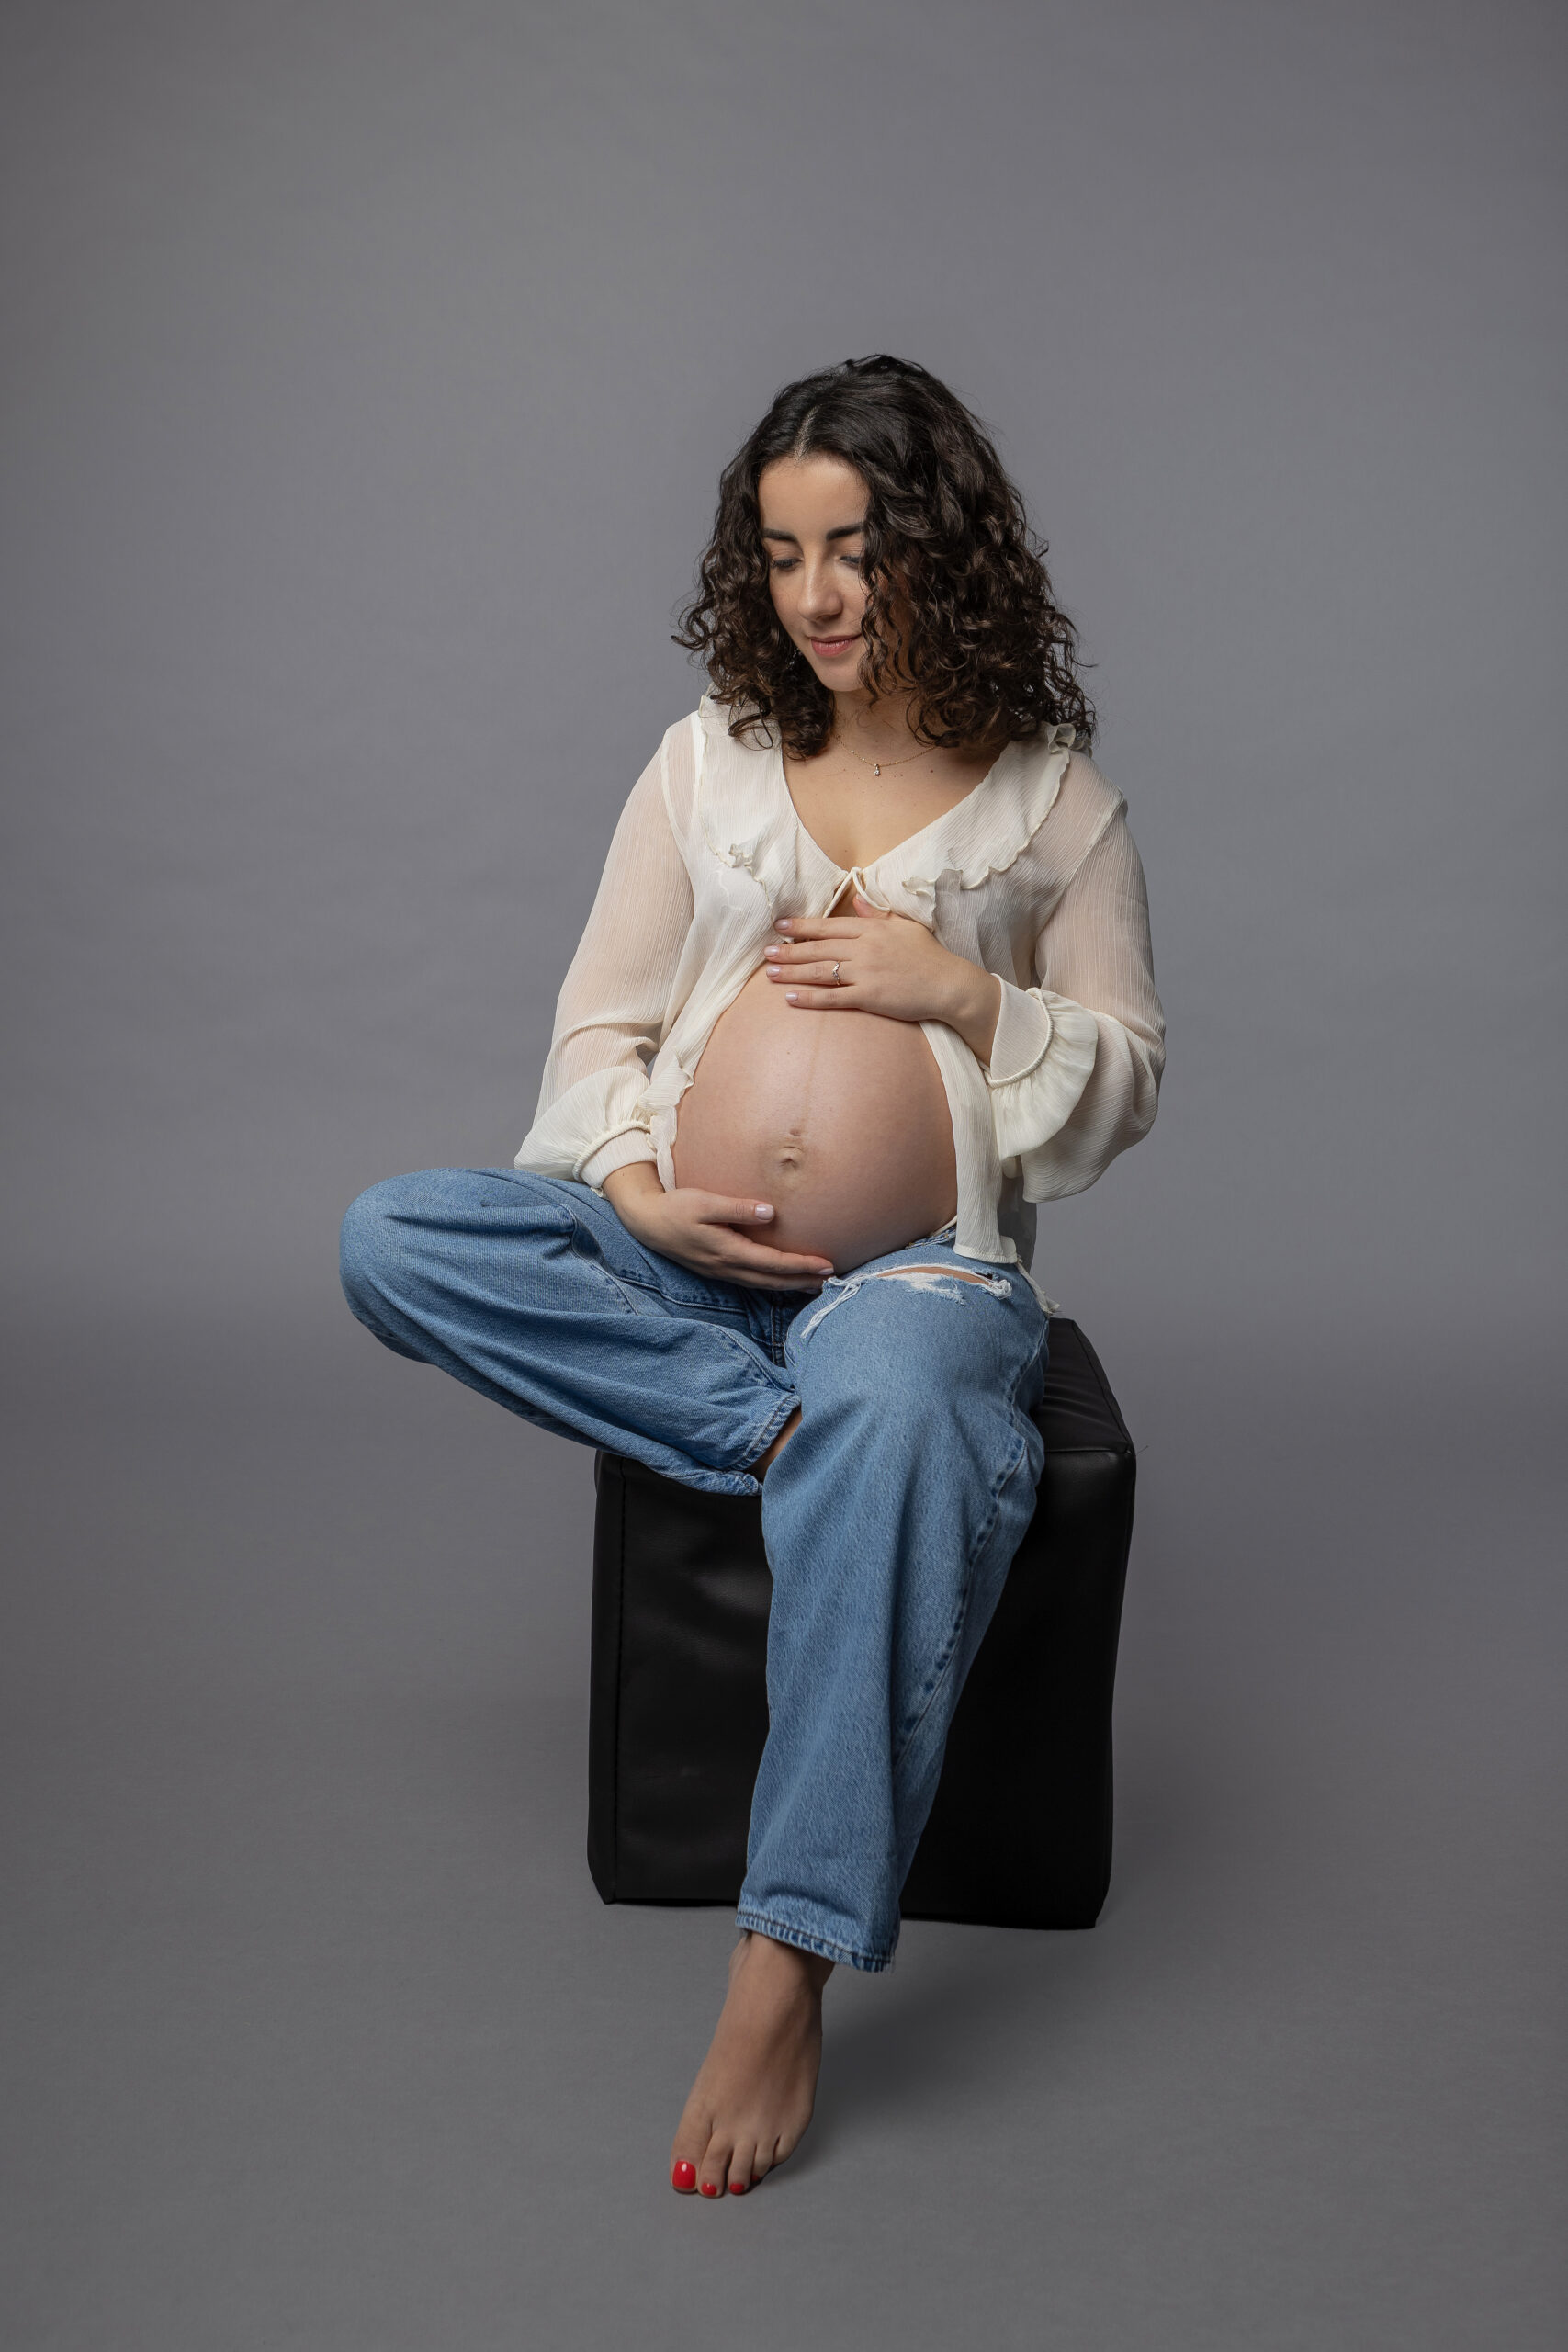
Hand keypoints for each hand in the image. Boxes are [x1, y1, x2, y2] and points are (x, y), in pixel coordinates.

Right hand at [601, 1163, 832, 1291]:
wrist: (647, 1223)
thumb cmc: (676, 1208)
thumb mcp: (705, 1202)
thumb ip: (738, 1208)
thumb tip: (772, 1213)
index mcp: (727, 1251)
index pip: (773, 1263)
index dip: (801, 1265)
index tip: (827, 1264)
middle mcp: (727, 1267)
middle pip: (773, 1281)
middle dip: (803, 1281)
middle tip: (832, 1280)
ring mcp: (721, 1272)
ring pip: (763, 1284)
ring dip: (790, 1286)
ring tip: (815, 1284)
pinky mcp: (717, 1270)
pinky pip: (752, 1282)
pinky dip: (773, 1284)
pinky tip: (782, 1281)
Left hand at [763, 896, 1001, 1062]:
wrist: (949, 985)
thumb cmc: (929, 956)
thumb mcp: (904, 927)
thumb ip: (877, 915)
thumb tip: (858, 900)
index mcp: (872, 929)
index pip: (829, 926)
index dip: (802, 926)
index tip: (780, 926)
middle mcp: (864, 948)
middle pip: (819, 948)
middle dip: (789, 949)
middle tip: (766, 952)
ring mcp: (865, 973)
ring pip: (820, 971)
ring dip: (792, 973)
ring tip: (770, 973)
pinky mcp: (869, 997)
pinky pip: (833, 998)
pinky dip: (810, 998)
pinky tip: (791, 998)